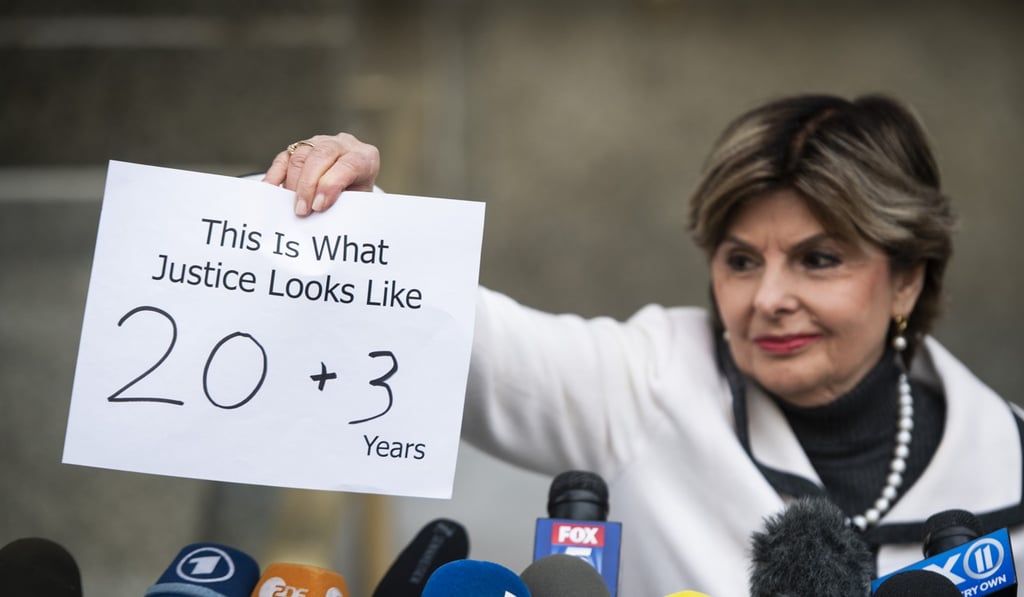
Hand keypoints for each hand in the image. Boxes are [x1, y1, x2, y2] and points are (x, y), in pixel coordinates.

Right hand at [263, 132, 380, 216]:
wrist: (352, 185)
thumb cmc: (356, 198)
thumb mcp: (358, 203)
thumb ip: (344, 206)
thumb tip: (322, 219)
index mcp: (365, 157)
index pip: (349, 165)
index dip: (331, 185)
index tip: (318, 207)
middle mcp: (342, 145)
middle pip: (320, 156)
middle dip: (308, 185)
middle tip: (301, 211)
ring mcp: (319, 142)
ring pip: (300, 156)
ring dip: (292, 184)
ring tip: (291, 207)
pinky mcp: (299, 148)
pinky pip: (283, 159)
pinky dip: (275, 176)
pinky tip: (271, 192)